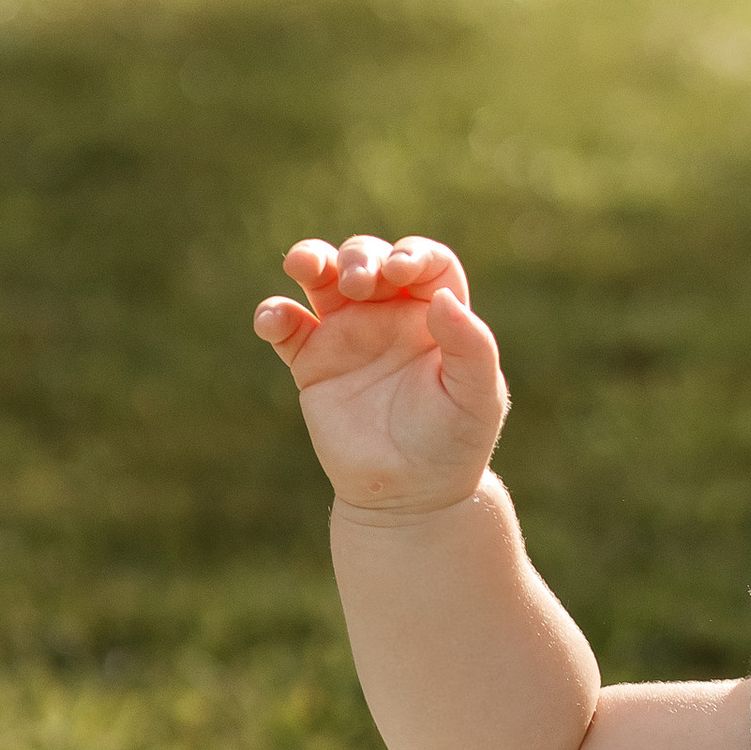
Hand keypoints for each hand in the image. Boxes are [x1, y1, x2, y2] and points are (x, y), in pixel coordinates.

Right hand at [253, 233, 507, 515]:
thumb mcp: (477, 397)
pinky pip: (287, 327)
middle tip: (358, 284)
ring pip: (321, 277)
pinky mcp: (312, 363)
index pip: (426, 262)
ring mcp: (347, 334)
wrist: (410, 495)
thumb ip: (470, 347)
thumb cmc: (453, 443)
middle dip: (359, 257)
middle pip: (368, 258)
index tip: (400, 272)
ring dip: (310, 259)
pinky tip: (273, 320)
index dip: (412, 254)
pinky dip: (274, 314)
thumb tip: (442, 299)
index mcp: (435, 313)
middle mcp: (389, 314)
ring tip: (303, 265)